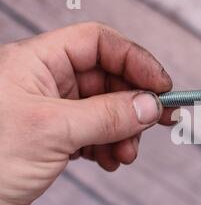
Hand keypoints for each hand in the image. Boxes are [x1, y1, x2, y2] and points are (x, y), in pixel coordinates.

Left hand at [0, 22, 174, 204]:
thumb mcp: (53, 131)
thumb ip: (107, 115)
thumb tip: (149, 105)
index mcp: (36, 63)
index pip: (97, 44)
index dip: (134, 60)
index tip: (161, 85)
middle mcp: (45, 83)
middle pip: (106, 78)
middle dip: (133, 102)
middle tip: (158, 120)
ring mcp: (51, 113)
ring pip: (105, 110)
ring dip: (124, 130)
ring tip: (126, 153)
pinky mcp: (54, 141)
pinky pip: (95, 134)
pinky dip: (110, 147)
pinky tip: (110, 161)